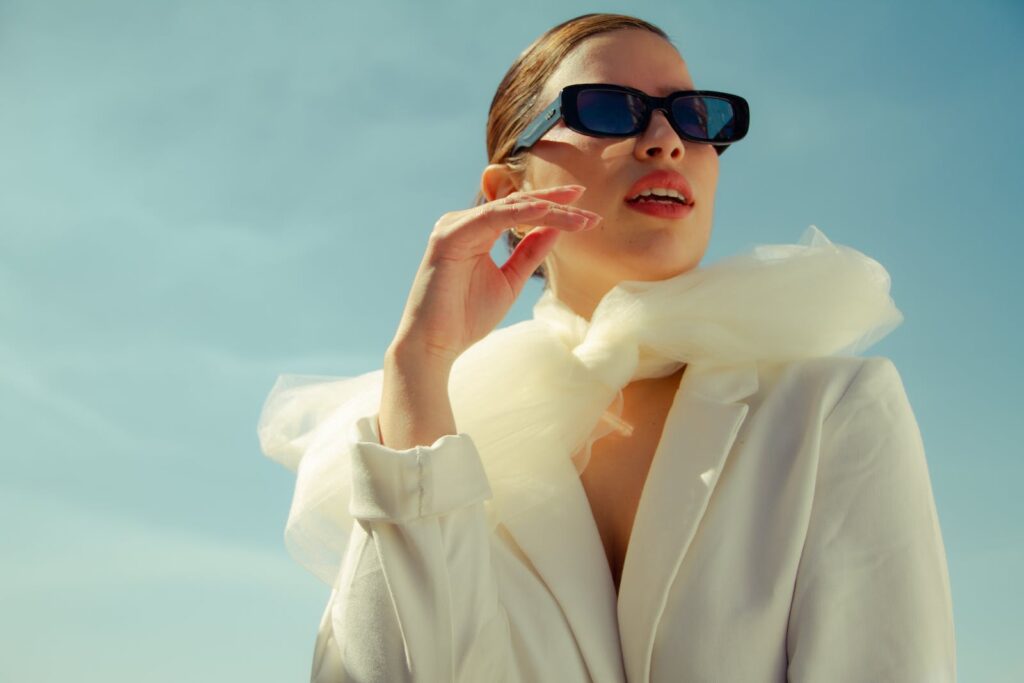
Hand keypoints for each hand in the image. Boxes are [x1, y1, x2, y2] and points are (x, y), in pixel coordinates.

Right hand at [388, 184, 601, 367]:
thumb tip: (556, 229)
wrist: (435, 344)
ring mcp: (454, 226)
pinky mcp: (449, 236)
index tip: (586, 212)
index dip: (553, 207)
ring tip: (581, 217)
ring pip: (510, 208)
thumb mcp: (510, 282)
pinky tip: (547, 212)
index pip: (519, 210)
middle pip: (517, 203)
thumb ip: (529, 254)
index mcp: (476, 230)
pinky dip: (521, 213)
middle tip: (591, 211)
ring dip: (548, 210)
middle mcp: (463, 222)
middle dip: (557, 204)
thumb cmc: (465, 318)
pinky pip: (492, 217)